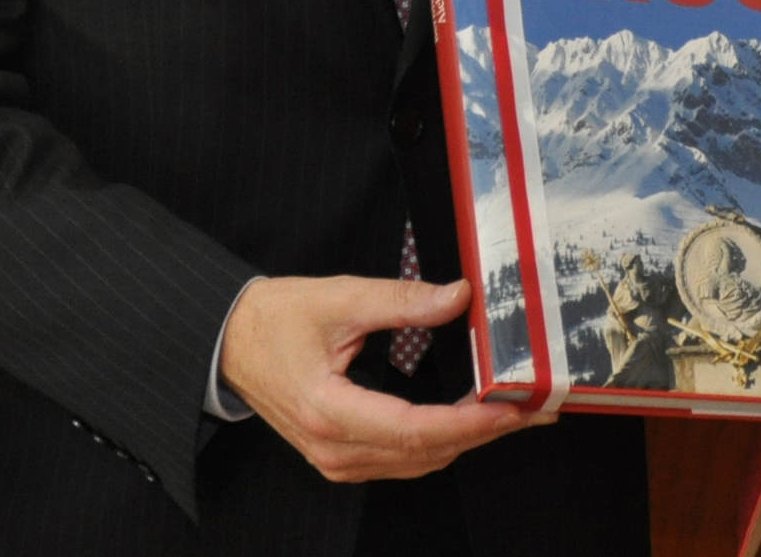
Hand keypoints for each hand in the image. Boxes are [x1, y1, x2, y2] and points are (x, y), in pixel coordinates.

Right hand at [218, 275, 531, 483]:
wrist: (228, 341)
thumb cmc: (274, 319)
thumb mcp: (339, 298)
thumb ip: (402, 300)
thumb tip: (458, 297)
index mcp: (327, 410)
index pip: (414, 429)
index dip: (468, 422)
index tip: (510, 408)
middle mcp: (332, 447)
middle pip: (424, 452)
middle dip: (484, 431)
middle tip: (532, 408)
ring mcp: (334, 460)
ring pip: (417, 463)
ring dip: (466, 440)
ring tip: (510, 413)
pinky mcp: (339, 457)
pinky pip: (400, 462)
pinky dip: (438, 444)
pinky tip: (465, 421)